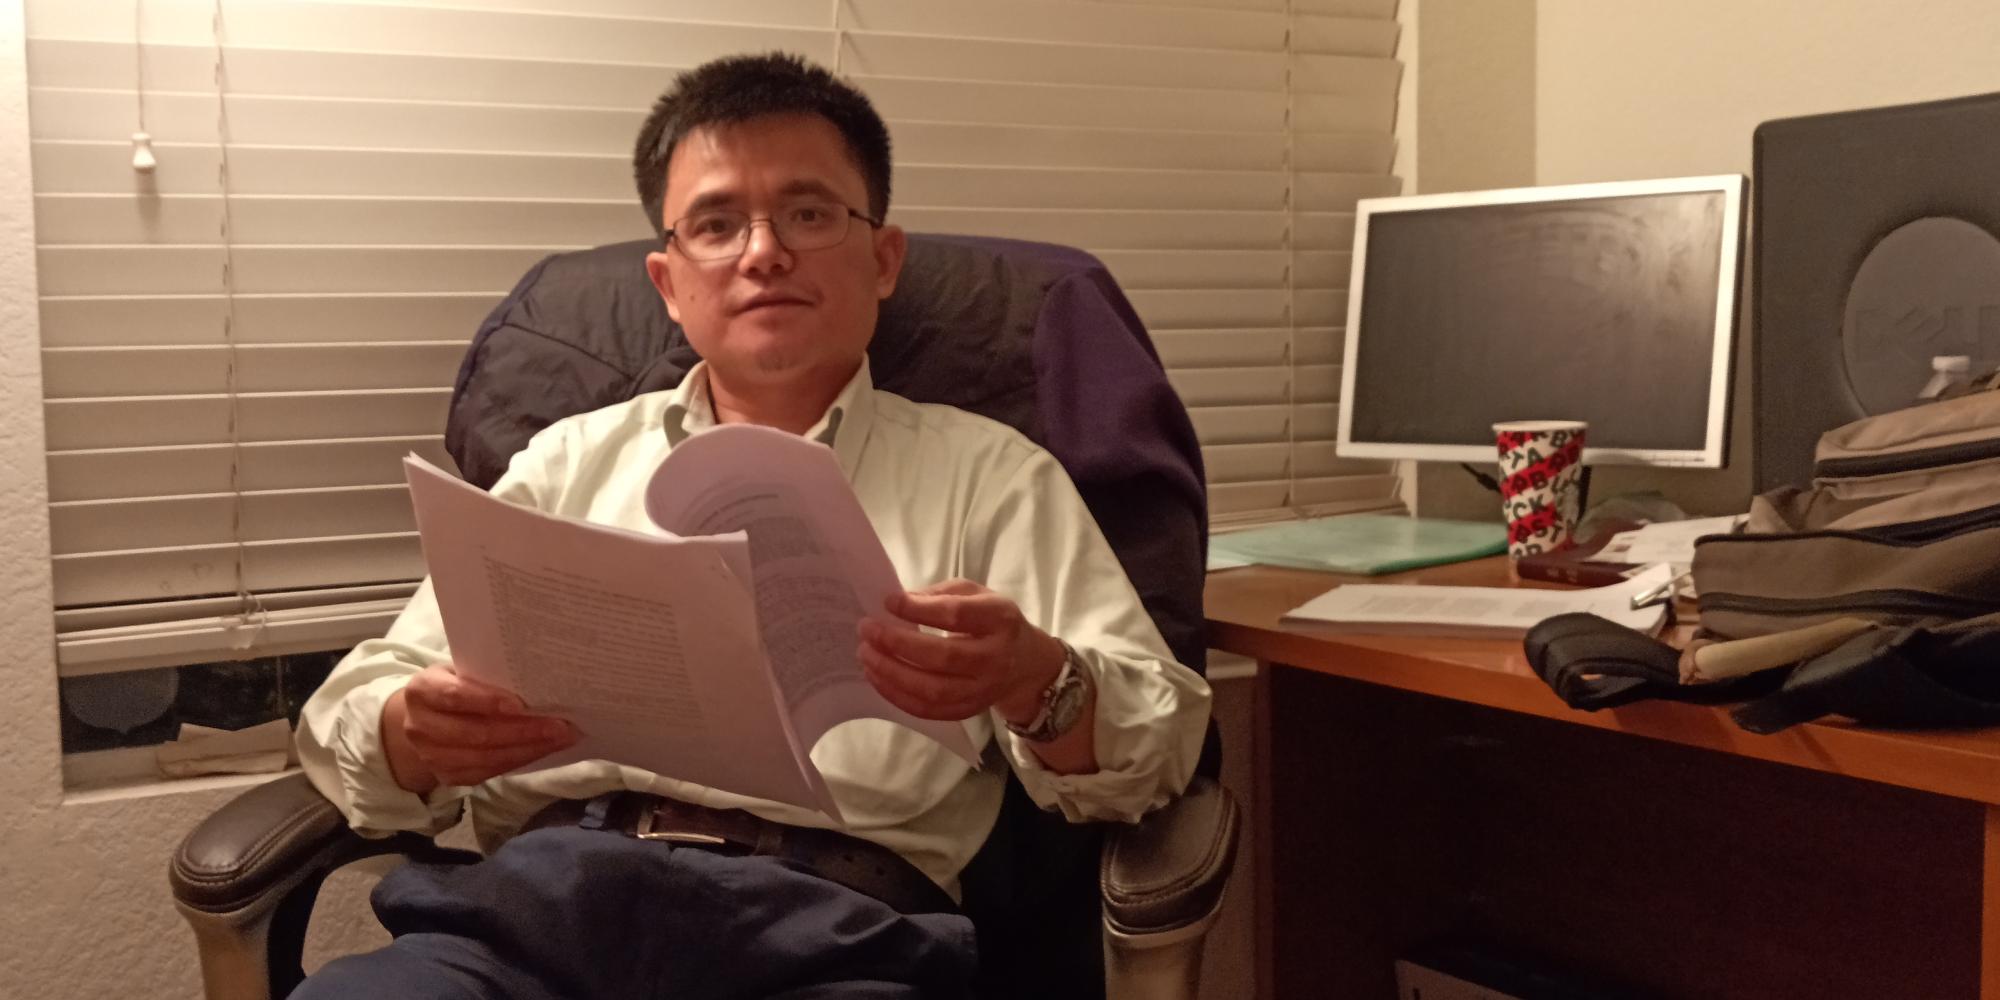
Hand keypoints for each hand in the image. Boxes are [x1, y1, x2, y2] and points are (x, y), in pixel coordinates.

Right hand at [382, 663, 575, 793]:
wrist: (422, 719)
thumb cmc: (452, 685)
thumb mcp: (459, 671)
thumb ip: (484, 675)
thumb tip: (537, 680)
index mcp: (422, 690)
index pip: (455, 696)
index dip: (487, 700)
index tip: (521, 703)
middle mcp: (420, 726)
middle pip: (476, 733)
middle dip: (523, 730)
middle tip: (561, 726)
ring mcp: (431, 756)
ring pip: (486, 758)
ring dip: (529, 749)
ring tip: (561, 739)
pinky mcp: (447, 777)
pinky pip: (488, 772)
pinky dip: (519, 760)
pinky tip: (543, 750)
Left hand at [856, 579, 1064, 722]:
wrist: (1025, 664)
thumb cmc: (992, 621)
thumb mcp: (976, 595)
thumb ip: (939, 595)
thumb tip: (897, 603)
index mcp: (999, 619)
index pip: (954, 615)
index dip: (917, 609)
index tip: (888, 602)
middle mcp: (994, 657)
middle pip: (942, 656)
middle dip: (897, 644)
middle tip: (867, 630)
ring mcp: (982, 690)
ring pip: (932, 690)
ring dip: (892, 674)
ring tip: (865, 655)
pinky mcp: (969, 710)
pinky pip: (929, 711)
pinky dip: (898, 696)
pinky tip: (878, 678)